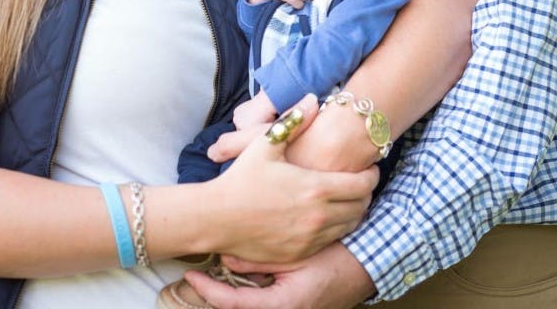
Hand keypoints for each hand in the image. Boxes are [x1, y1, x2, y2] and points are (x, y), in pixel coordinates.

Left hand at [185, 243, 375, 308]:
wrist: (366, 265)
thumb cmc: (336, 257)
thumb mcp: (297, 253)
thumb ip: (261, 257)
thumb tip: (225, 256)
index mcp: (283, 305)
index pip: (235, 304)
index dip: (209, 291)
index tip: (190, 277)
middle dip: (215, 294)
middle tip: (193, 276)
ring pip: (248, 305)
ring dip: (229, 292)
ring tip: (208, 273)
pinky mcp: (291, 305)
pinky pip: (261, 301)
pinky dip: (246, 290)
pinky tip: (238, 272)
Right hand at [205, 95, 377, 262]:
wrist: (216, 218)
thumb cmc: (241, 178)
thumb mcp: (265, 144)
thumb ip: (293, 121)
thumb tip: (313, 98)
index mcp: (315, 188)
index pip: (362, 185)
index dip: (371, 175)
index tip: (370, 167)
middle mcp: (318, 216)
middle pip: (361, 207)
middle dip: (367, 193)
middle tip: (363, 182)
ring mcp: (310, 238)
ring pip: (349, 226)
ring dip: (355, 211)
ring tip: (349, 197)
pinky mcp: (299, 253)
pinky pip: (331, 241)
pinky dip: (337, 228)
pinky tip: (329, 216)